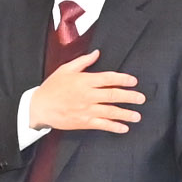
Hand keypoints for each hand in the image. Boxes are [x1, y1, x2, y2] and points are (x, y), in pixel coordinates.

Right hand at [26, 62, 143, 135]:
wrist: (39, 107)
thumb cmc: (52, 87)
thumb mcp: (66, 69)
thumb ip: (83, 61)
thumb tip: (97, 53)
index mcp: (84, 80)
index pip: (108, 78)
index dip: (123, 79)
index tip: (133, 81)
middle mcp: (88, 95)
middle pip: (113, 95)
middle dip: (130, 97)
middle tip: (141, 98)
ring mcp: (87, 110)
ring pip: (111, 112)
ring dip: (126, 114)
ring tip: (137, 116)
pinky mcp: (84, 122)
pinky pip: (103, 125)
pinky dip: (114, 127)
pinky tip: (124, 128)